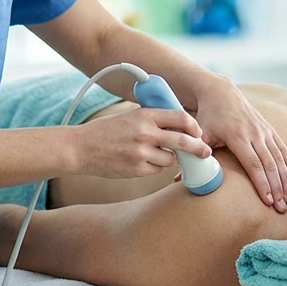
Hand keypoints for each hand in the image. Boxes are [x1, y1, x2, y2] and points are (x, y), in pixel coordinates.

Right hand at [71, 107, 210, 178]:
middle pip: (184, 141)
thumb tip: (179, 124)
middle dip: (199, 148)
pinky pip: (157, 170)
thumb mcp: (130, 116)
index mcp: (144, 115)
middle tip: (205, 152)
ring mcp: (141, 153)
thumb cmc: (106, 131)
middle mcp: (145, 133)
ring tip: (156, 153)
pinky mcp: (137, 169)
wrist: (81, 148)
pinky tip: (142, 161)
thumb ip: (153, 119)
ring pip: (171, 159)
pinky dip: (155, 167)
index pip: (180, 117)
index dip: (194, 126)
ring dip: (170, 158)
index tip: (198, 132)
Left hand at [192, 77, 286, 211]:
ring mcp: (263, 130)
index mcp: (237, 136)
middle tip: (281, 208)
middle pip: (269, 165)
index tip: (267, 201)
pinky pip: (282, 148)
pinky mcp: (268, 129)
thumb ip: (194, 155)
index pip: (253, 164)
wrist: (220, 92)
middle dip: (277, 188)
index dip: (261, 184)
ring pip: (278, 158)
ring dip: (285, 180)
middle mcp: (254, 134)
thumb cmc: (207, 116)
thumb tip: (179, 179)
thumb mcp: (200, 134)